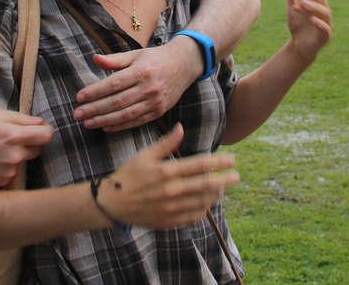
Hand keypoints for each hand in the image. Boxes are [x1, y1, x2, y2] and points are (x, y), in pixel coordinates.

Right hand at [0, 108, 53, 187]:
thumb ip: (19, 118)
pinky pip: (11, 173)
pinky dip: (5, 167)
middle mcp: (13, 157)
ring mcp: (7, 172)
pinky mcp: (0, 183)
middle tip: (10, 138)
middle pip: (37, 150)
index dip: (45, 131)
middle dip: (29, 143)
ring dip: (15, 156)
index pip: (46, 136)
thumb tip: (40, 123)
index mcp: (12, 136)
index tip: (40, 129)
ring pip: (22, 161)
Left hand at [74, 42, 195, 131]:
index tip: (79, 97)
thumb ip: (114, 60)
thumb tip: (94, 59)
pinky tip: (105, 126)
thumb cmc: (155, 58)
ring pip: (125, 115)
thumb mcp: (136, 54)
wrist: (184, 65)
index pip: (114, 84)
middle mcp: (149, 88)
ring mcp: (154, 102)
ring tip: (87, 123)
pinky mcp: (158, 112)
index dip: (95, 91)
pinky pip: (136, 122)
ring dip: (104, 120)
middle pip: (117, 102)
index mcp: (141, 71)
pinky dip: (119, 126)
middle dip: (95, 109)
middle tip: (77, 114)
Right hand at [101, 123, 239, 228]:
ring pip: (202, 202)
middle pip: (206, 185)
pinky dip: (203, 210)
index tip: (231, 159)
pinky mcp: (169, 221)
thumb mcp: (145, 155)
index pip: (199, 165)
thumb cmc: (128, 175)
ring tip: (222, 188)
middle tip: (236, 176)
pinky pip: (193, 217)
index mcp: (166, 172)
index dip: (218, 162)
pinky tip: (206, 203)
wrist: (112, 203)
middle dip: (225, 180)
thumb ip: (165, 143)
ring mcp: (171, 208)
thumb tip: (181, 127)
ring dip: (216, 194)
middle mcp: (171, 191)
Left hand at [283, 0, 331, 62]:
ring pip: (324, 11)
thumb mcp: (292, 4)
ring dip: (313, 6)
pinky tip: (312, 20)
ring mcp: (326, 22)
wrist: (299, 44)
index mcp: (316, 0)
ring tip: (301, 3)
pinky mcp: (325, 36)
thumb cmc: (298, 22)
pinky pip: (326, 29)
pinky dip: (320, 24)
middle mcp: (324, 9)